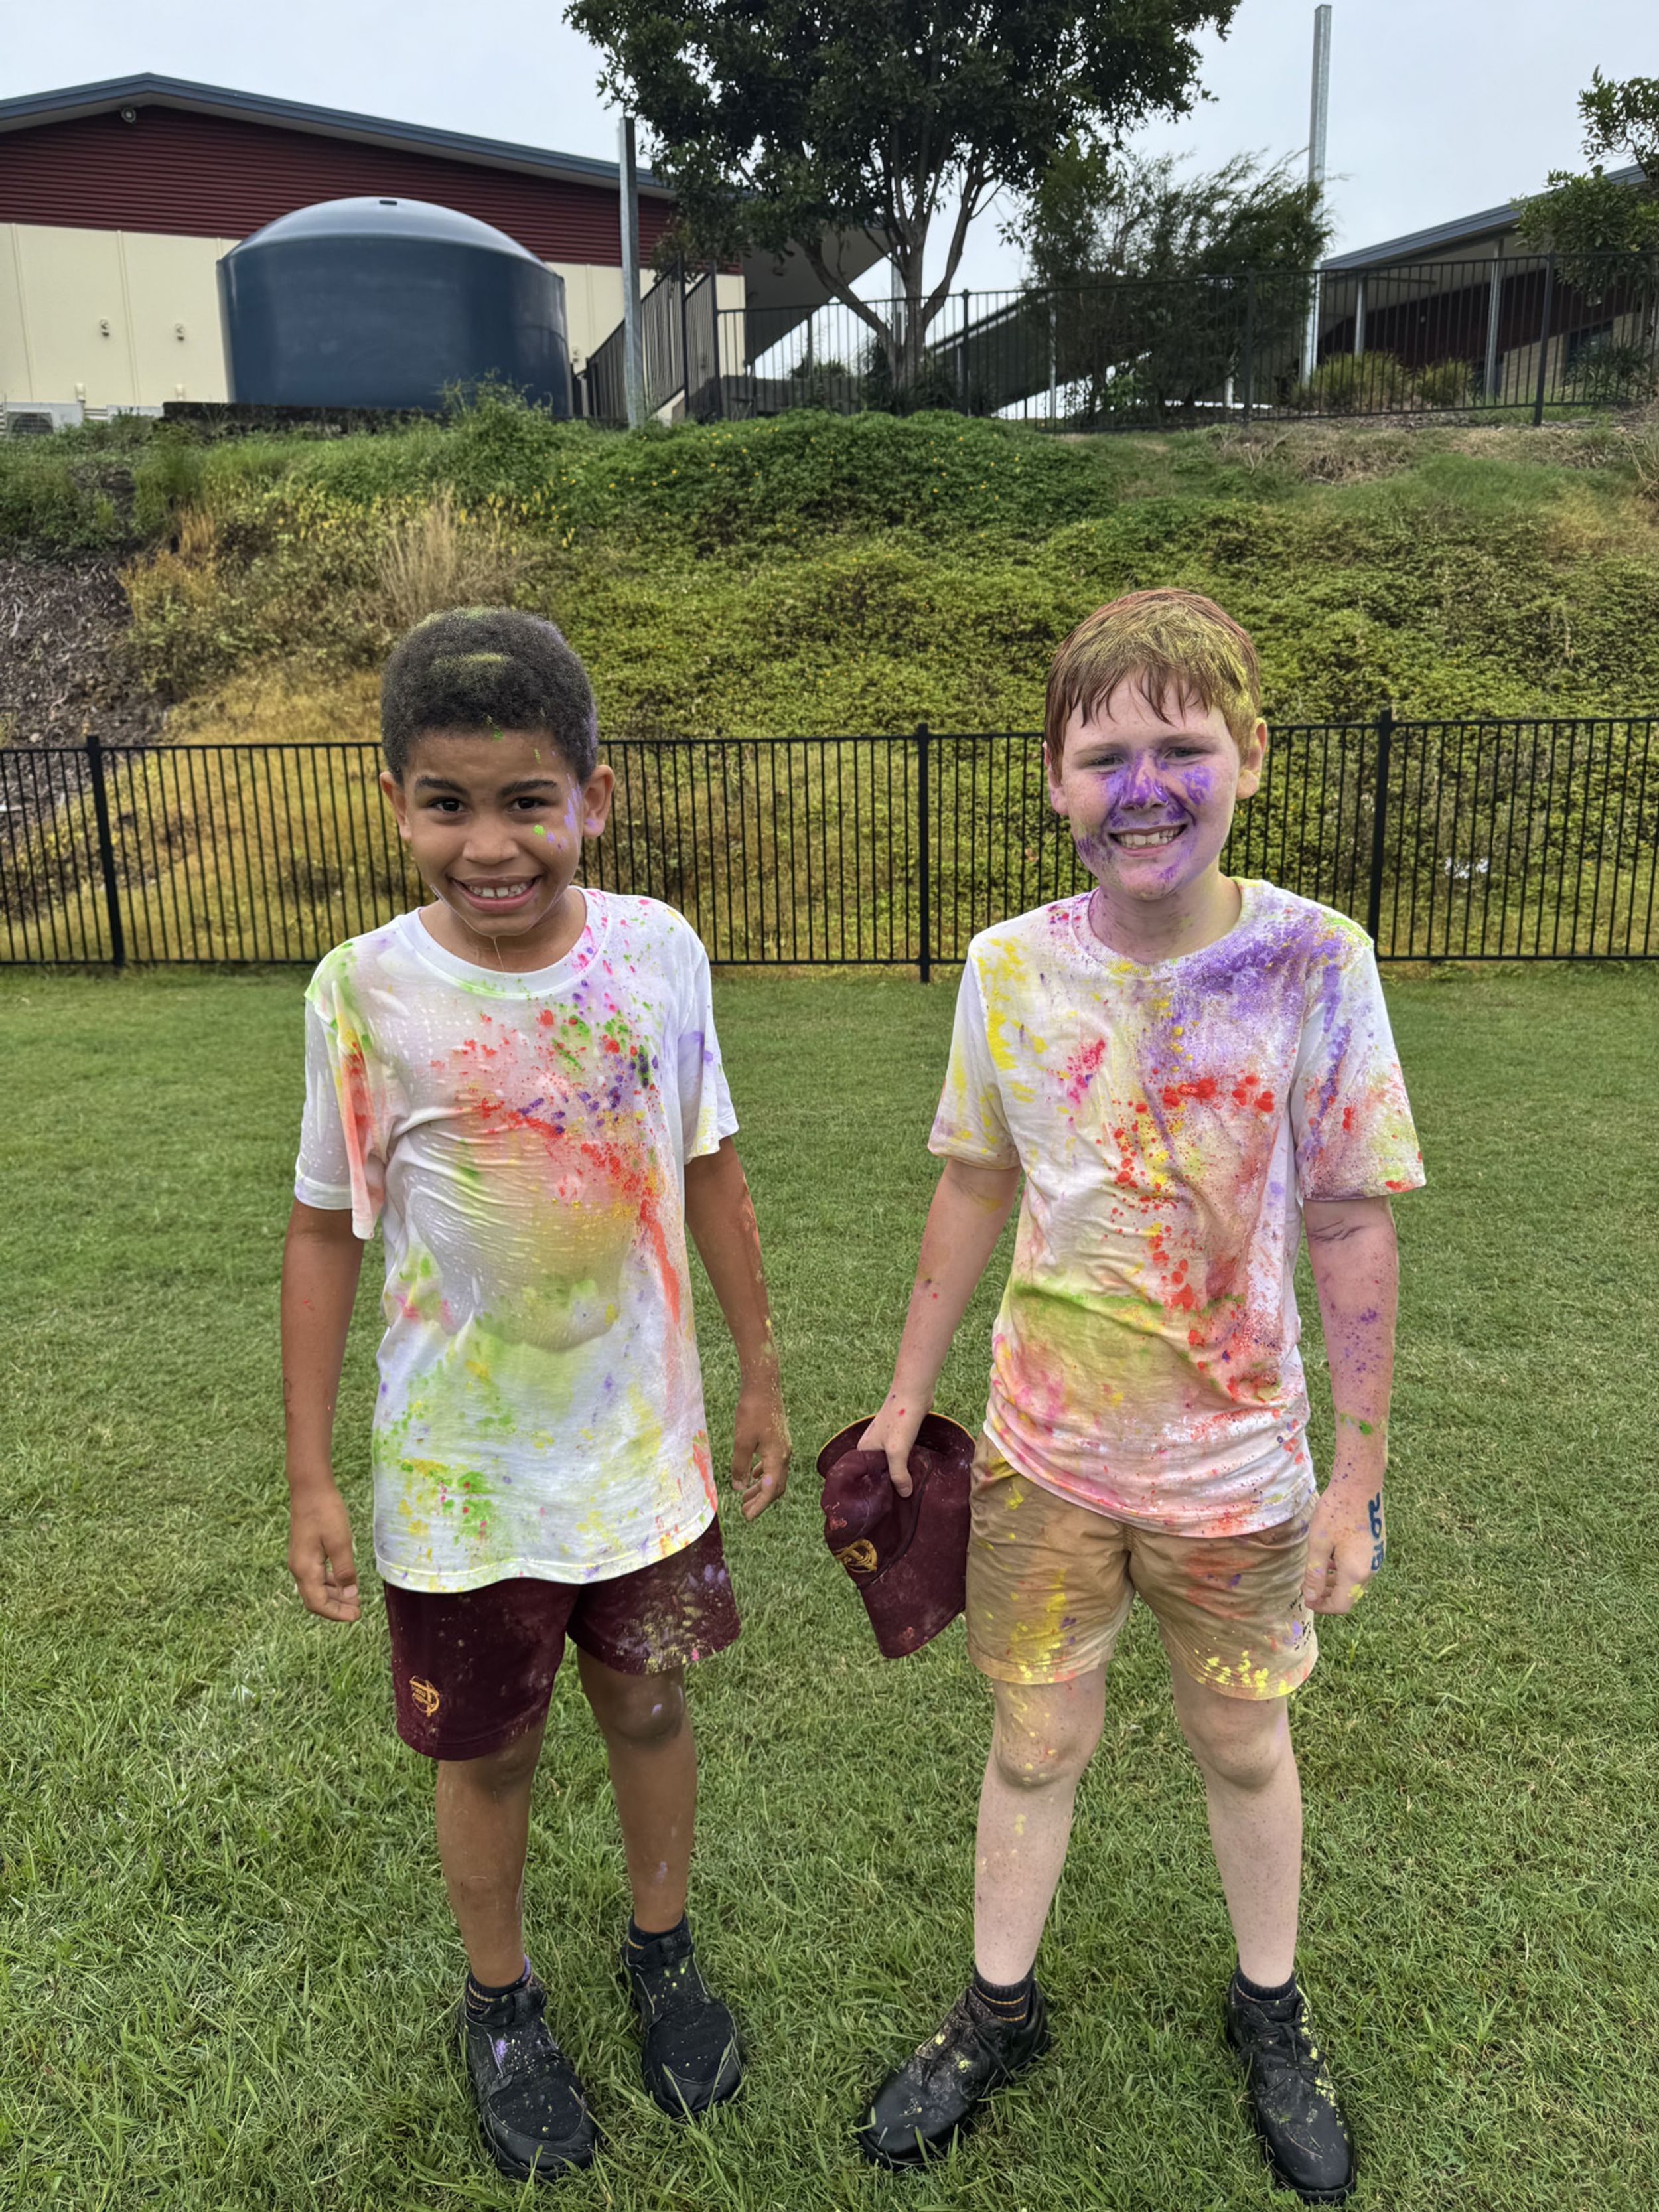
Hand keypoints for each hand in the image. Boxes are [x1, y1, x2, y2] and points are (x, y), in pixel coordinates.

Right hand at [287, 1477, 360, 1620]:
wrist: (310, 1489)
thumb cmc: (326, 1513)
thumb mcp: (340, 1542)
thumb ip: (345, 1571)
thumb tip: (350, 1596)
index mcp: (305, 1569)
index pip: (318, 1603)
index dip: (336, 1614)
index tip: (356, 1617)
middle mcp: (298, 1568)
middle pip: (315, 1599)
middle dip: (336, 1608)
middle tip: (358, 1610)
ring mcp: (300, 1560)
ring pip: (315, 1588)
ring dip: (334, 1596)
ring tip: (354, 1599)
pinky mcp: (305, 1553)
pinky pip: (316, 1576)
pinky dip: (330, 1583)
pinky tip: (344, 1582)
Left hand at [731, 1371, 790, 1519]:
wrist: (763, 1387)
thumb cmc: (752, 1412)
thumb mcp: (741, 1441)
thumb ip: (740, 1466)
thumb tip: (739, 1488)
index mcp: (778, 1458)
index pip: (771, 1490)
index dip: (759, 1506)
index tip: (747, 1517)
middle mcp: (784, 1455)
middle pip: (776, 1487)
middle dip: (761, 1501)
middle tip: (744, 1512)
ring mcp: (783, 1448)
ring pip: (774, 1476)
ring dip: (761, 1489)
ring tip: (745, 1498)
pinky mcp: (778, 1441)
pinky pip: (773, 1465)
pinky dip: (763, 1475)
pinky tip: (752, 1476)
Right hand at [857, 1388, 928, 1496]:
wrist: (914, 1392)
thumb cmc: (901, 1420)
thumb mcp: (897, 1451)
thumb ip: (899, 1475)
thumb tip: (905, 1494)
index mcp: (863, 1450)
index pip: (865, 1477)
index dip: (875, 1490)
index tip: (886, 1504)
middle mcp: (871, 1446)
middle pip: (879, 1472)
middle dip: (889, 1483)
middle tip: (901, 1500)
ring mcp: (885, 1441)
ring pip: (891, 1464)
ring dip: (899, 1474)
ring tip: (908, 1490)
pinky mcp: (899, 1437)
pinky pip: (900, 1456)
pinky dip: (906, 1464)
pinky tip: (915, 1473)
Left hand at [1302, 1479, 1384, 1613]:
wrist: (1360, 1485)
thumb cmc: (1336, 1512)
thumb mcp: (1318, 1544)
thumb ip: (1315, 1573)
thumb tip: (1311, 1598)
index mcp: (1356, 1572)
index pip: (1341, 1605)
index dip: (1322, 1606)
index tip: (1306, 1598)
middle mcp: (1371, 1569)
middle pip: (1350, 1595)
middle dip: (1328, 1595)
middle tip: (1308, 1587)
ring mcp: (1376, 1558)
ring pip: (1355, 1582)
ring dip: (1336, 1583)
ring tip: (1317, 1572)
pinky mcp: (1377, 1548)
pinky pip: (1361, 1569)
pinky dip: (1345, 1571)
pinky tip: (1331, 1558)